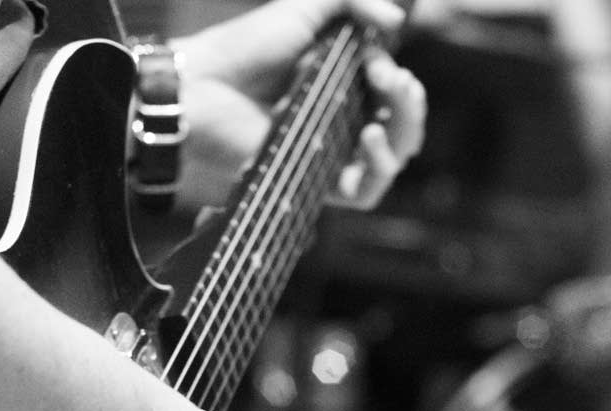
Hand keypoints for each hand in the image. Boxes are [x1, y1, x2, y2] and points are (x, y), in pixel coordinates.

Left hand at [172, 0, 426, 210]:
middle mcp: (338, 121)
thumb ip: (351, 2)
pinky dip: (378, 167)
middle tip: (393, 82)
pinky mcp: (315, 184)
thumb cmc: (242, 50)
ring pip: (390, 161)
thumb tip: (396, 22)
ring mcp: (328, 155)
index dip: (397, 78)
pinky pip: (365, 193)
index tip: (377, 61)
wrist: (200, 91)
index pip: (391, 92)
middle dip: (410, 105)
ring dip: (402, 136)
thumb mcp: (301, 10)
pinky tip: (369, 137)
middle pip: (400, 126)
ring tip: (381, 119)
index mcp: (338, 83)